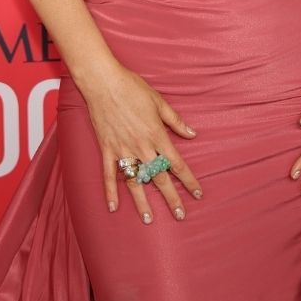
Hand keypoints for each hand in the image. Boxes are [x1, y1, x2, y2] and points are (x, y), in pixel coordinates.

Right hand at [76, 61, 202, 223]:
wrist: (103, 82)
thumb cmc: (132, 87)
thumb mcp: (159, 102)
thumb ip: (176, 121)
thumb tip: (193, 134)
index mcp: (157, 135)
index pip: (177, 164)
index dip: (189, 181)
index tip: (198, 194)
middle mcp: (141, 146)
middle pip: (159, 178)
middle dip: (172, 198)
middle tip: (180, 215)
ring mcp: (122, 149)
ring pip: (135, 181)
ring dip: (142, 201)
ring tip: (149, 219)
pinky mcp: (106, 148)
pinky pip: (108, 174)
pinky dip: (110, 191)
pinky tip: (112, 207)